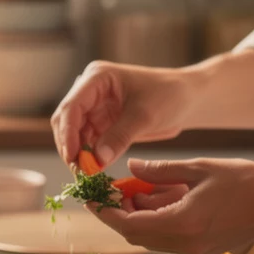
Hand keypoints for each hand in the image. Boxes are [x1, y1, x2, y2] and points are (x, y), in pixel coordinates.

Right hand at [51, 61, 191, 169]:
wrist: (187, 100)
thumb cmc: (170, 96)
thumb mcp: (145, 115)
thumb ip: (120, 137)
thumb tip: (97, 160)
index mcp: (97, 78)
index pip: (72, 106)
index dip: (67, 133)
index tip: (73, 157)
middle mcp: (90, 91)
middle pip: (66, 121)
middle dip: (70, 146)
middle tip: (80, 171)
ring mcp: (94, 107)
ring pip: (73, 135)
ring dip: (78, 154)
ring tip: (87, 175)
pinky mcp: (101, 123)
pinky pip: (87, 142)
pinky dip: (88, 156)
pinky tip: (94, 170)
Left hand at [85, 157, 253, 253]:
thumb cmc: (246, 180)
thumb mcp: (199, 168)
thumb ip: (161, 171)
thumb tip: (132, 166)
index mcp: (181, 224)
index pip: (128, 224)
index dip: (105, 212)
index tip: (91, 197)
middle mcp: (185, 244)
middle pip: (136, 235)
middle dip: (119, 214)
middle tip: (112, 191)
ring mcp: (195, 251)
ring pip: (151, 238)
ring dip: (139, 217)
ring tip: (135, 190)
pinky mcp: (204, 250)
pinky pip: (169, 239)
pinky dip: (157, 221)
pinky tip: (160, 199)